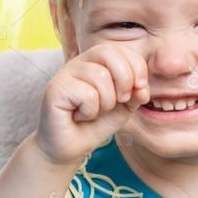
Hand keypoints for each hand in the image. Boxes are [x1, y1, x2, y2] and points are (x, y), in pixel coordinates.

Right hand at [36, 43, 149, 164]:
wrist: (70, 148)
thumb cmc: (95, 124)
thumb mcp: (124, 106)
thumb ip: (135, 92)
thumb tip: (142, 87)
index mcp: (96, 61)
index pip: (122, 50)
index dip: (137, 67)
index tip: (141, 90)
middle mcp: (79, 62)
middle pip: (109, 52)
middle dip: (125, 79)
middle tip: (122, 100)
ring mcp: (65, 73)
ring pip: (100, 76)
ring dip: (107, 102)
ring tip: (94, 112)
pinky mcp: (55, 89)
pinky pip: (87, 94)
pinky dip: (90, 111)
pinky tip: (79, 116)